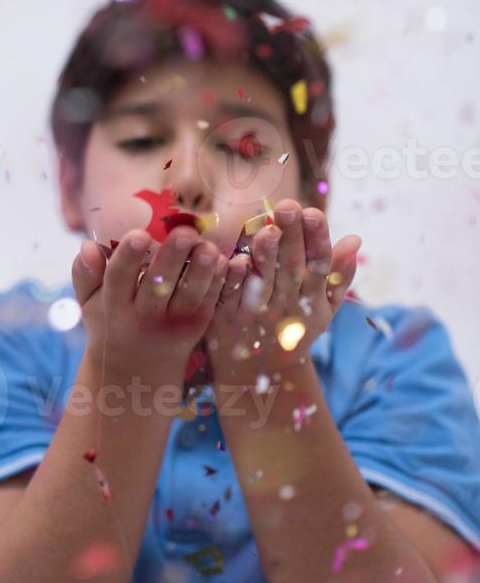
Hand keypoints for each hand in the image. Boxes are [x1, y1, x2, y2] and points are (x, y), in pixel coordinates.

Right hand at [72, 227, 228, 382]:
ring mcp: (173, 323)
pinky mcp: (197, 326)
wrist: (137, 371)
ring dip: (202, 271)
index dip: (128, 257)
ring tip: (209, 247)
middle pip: (159, 285)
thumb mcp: (89, 303)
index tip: (139, 234)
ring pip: (189, 296)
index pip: (118, 278)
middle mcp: (144, 316)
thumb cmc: (111, 322)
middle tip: (185, 233)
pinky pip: (209, 302)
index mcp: (115, 306)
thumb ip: (85, 274)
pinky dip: (218, 282)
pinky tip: (225, 260)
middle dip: (172, 258)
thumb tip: (86, 246)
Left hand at [204, 199, 361, 383]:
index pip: (318, 265)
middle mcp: (286, 306)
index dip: (317, 240)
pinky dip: (235, 280)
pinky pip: (232, 298)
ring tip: (268, 228)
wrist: (259, 377)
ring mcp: (257, 314)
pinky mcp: (227, 320)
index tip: (314, 212)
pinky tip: (236, 258)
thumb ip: (338, 274)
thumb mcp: (322, 308)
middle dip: (291, 237)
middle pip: (291, 267)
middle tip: (289, 206)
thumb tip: (356, 238)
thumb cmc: (293, 330)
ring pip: (264, 281)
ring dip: (266, 256)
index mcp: (310, 300)